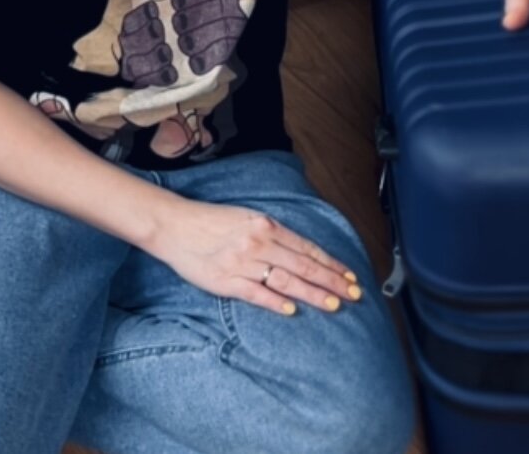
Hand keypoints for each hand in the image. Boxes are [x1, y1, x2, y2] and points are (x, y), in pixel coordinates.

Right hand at [148, 197, 363, 315]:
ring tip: (334, 304)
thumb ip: (271, 233)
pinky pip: (256, 293)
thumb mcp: (246, 217)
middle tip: (354, 294)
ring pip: (286, 280)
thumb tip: (299, 251)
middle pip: (303, 265)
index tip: (350, 276)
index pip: (307, 248)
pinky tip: (293, 310)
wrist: (174, 225)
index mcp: (265, 225)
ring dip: (313, 294)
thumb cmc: (210, 220)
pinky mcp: (225, 281)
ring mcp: (242, 262)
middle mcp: (258, 242)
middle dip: (332, 281)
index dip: (331, 264)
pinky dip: (276, 302)